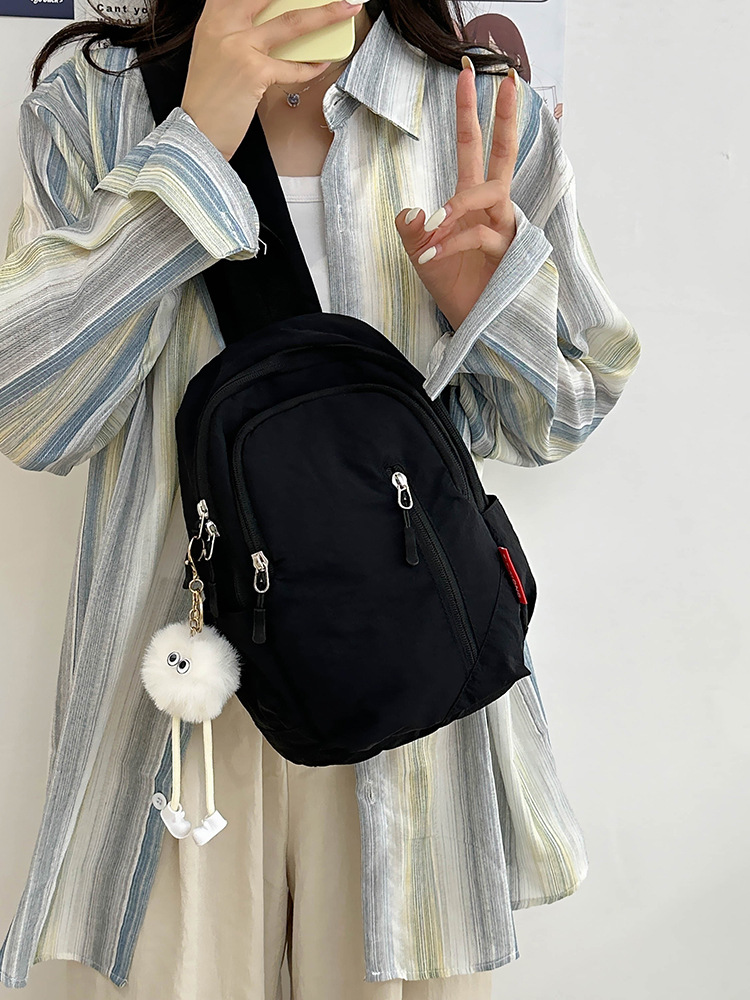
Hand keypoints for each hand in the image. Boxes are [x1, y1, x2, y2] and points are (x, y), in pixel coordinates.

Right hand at [181, 0, 362, 159]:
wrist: (195, 131)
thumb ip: (235, 31)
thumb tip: (271, 24)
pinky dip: (310, 67)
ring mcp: (239, 46)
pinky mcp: (254, 71)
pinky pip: (292, 66)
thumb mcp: (213, 51)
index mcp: (213, 16)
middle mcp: (224, 24)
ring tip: (346, 9)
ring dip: (325, 14)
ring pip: (292, 22)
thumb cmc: (207, 98)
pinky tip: (322, 63)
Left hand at [394, 62, 518, 331]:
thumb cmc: (453, 287)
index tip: (468, 74)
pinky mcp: (509, 252)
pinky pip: (478, 235)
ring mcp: (505, 227)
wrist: (474, 324)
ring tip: (431, 229)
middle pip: (502, 154)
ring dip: (455, 207)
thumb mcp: (420, 256)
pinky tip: (430, 255)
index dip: (471, 113)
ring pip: (487, 195)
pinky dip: (450, 244)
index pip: (475, 149)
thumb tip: (410, 210)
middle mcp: (494, 208)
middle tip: (507, 79)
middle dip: (502, 117)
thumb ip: (412, 232)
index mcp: (474, 202)